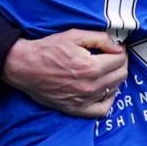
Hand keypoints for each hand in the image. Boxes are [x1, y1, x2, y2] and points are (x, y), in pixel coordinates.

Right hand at [2, 29, 127, 117]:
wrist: (26, 67)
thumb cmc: (49, 49)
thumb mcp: (75, 35)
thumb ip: (101, 39)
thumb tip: (118, 47)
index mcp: (91, 67)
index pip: (120, 60)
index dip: (120, 51)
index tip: (115, 47)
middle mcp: (90, 86)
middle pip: (120, 75)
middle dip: (120, 63)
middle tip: (112, 56)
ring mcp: (84, 100)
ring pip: (114, 90)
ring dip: (114, 78)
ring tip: (106, 69)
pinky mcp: (76, 109)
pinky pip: (102, 109)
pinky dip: (108, 99)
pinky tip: (104, 89)